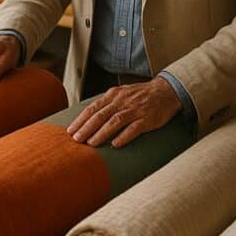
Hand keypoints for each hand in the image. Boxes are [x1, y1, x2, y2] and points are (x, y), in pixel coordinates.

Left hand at [66, 77, 181, 147]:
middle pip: (100, 115)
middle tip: (76, 139)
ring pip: (114, 122)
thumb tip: (88, 117)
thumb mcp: (121, 94)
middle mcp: (122, 102)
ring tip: (91, 144)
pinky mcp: (147, 119)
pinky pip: (134, 128)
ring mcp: (134, 110)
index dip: (81, 120)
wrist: (166, 91)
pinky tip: (115, 145)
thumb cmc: (140, 95)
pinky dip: (124, 136)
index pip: (92, 108)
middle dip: (86, 128)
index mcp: (113, 95)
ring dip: (101, 133)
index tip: (70, 131)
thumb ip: (106, 104)